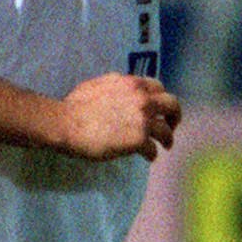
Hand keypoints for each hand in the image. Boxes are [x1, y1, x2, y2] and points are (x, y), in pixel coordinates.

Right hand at [58, 74, 181, 161]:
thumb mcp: (100, 84)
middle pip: (172, 105)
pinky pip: (152, 148)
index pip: (158, 87)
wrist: (67, 123)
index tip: (159, 108)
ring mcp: (143, 119)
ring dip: (167, 138)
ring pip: (166, 129)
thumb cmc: (75, 105)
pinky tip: (149, 158)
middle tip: (172, 125)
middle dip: (174, 116)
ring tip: (166, 145)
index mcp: (133, 83)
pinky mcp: (138, 139)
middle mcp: (143, 98)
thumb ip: (118, 87)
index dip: (160, 98)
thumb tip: (121, 92)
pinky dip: (152, 154)